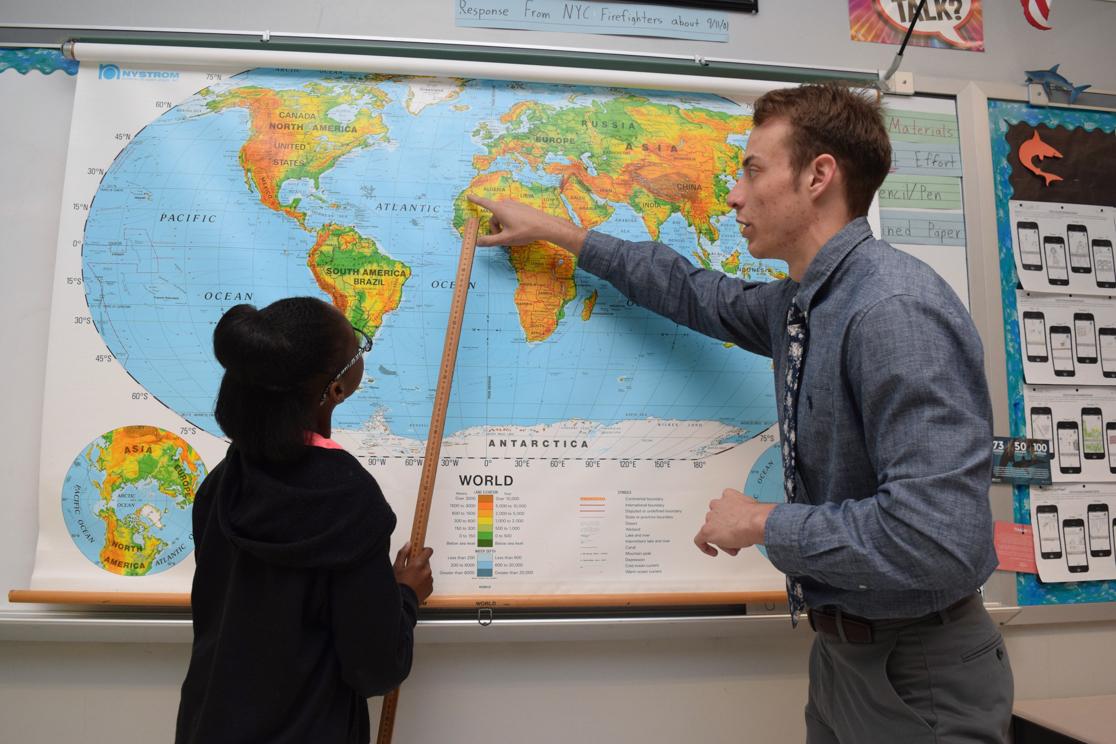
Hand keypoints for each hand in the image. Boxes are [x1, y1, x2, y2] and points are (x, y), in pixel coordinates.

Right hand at [393, 542, 433, 602]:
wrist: (403, 603)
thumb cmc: (398, 586)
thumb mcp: (396, 568)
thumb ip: (403, 554)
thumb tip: (408, 544)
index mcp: (419, 564)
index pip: (428, 551)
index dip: (423, 550)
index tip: (418, 551)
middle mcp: (426, 571)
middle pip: (426, 562)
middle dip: (419, 563)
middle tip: (410, 569)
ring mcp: (429, 580)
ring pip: (427, 572)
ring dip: (421, 573)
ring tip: (411, 580)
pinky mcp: (430, 588)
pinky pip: (428, 581)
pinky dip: (423, 581)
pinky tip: (414, 586)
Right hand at [467, 194, 587, 254]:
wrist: (545, 226)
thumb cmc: (525, 232)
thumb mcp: (505, 239)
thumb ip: (490, 241)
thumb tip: (477, 242)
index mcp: (499, 209)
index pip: (484, 203)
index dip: (475, 200)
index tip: (469, 196)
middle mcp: (506, 204)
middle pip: (494, 217)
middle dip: (495, 228)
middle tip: (503, 239)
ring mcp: (514, 204)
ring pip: (502, 216)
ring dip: (503, 226)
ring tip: (513, 235)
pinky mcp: (521, 207)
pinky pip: (510, 214)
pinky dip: (510, 222)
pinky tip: (520, 229)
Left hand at [693, 489, 774, 556]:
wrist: (755, 522)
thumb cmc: (756, 517)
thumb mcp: (753, 510)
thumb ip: (746, 513)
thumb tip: (750, 521)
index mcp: (728, 496)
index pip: (724, 505)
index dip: (729, 517)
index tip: (733, 523)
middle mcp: (717, 505)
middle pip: (716, 519)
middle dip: (725, 529)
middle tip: (735, 538)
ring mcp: (711, 518)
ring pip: (711, 530)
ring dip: (721, 539)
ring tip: (732, 546)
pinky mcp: (706, 531)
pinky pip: (699, 540)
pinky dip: (705, 546)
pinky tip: (713, 551)